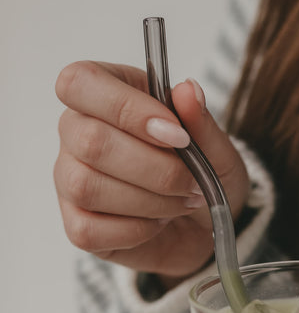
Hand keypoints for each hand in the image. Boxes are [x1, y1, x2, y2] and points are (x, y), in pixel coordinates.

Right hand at [54, 61, 248, 280]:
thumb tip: (188, 91)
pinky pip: (88, 230)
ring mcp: (70, 180)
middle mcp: (77, 134)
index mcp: (106, 96)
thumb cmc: (202, 176)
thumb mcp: (215, 147)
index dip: (128, 108)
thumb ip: (200, 120)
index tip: (178, 136)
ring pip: (87, 187)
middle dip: (156, 168)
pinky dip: (136, 230)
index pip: (81, 82)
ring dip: (150, 201)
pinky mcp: (77, 224)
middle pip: (90, 141)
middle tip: (193, 181)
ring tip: (181, 202)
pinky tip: (157, 223)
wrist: (205, 226)